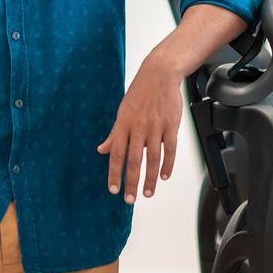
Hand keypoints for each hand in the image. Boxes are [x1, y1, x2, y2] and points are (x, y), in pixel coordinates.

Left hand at [97, 54, 182, 202]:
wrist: (160, 74)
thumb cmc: (140, 92)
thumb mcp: (122, 111)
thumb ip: (114, 133)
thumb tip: (102, 150)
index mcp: (123, 124)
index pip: (117, 154)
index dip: (114, 173)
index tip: (113, 189)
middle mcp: (138, 127)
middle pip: (134, 160)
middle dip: (131, 182)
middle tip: (129, 199)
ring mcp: (156, 127)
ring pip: (153, 158)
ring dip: (150, 178)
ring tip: (148, 193)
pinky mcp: (171, 125)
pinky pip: (170, 149)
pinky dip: (168, 165)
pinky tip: (164, 176)